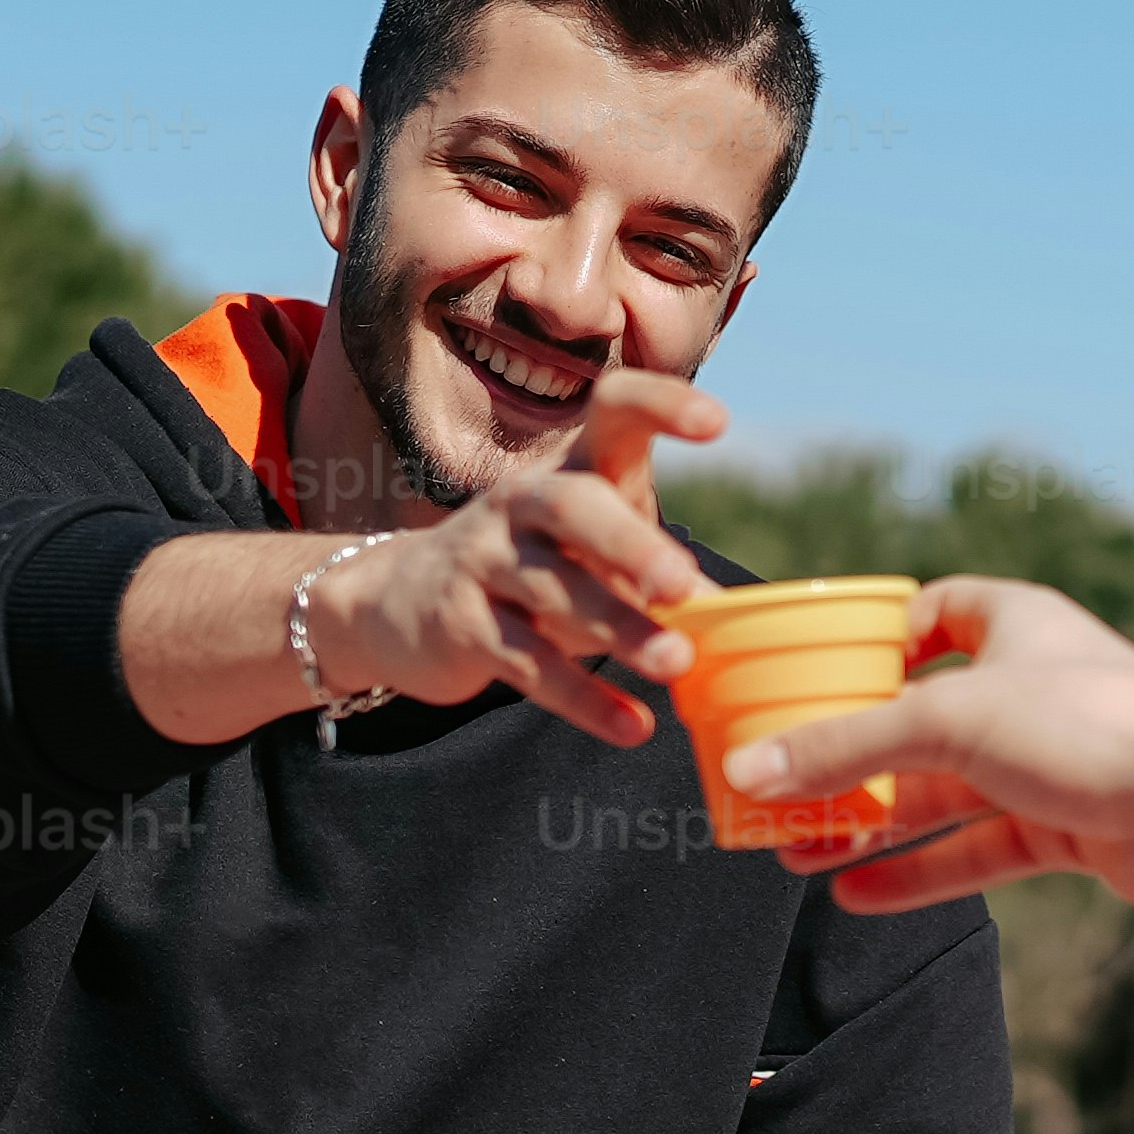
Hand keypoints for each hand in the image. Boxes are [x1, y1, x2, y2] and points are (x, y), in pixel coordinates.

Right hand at [313, 367, 731, 742]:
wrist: (399, 603)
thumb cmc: (534, 565)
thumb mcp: (593, 548)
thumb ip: (658, 569)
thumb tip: (735, 615)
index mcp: (569, 467)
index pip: (611, 410)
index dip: (660, 406)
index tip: (716, 423)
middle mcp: (520, 501)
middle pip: (574, 508)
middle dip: (631, 545)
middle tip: (684, 585)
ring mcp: (483, 560)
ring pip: (552, 592)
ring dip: (618, 629)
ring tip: (678, 663)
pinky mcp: (461, 625)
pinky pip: (528, 665)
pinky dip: (584, 699)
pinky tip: (634, 727)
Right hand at [735, 584, 1133, 948]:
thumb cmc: (1089, 727)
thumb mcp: (944, 724)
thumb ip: (845, 749)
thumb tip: (750, 771)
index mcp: (1014, 626)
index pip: (935, 613)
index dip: (880, 640)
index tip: (821, 676)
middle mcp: (1034, 688)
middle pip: (924, 720)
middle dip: (852, 759)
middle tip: (779, 789)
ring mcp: (1052, 762)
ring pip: (945, 794)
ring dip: (872, 822)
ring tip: (795, 852)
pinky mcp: (1068, 829)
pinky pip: (977, 850)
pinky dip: (920, 872)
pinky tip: (858, 893)